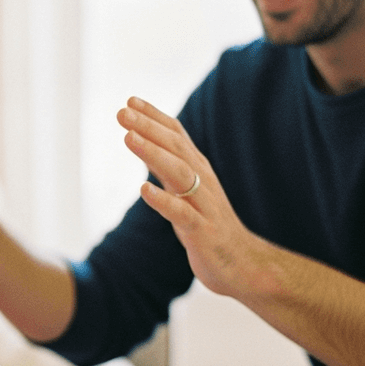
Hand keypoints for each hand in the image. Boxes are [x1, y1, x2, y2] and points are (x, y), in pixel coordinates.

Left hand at [117, 96, 267, 298]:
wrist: (243, 265)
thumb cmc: (208, 226)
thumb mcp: (186, 192)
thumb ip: (167, 168)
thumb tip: (143, 143)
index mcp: (198, 170)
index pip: (176, 136)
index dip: (154, 117)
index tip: (130, 100)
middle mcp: (202, 181)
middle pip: (175, 147)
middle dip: (148, 127)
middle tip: (121, 111)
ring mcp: (203, 205)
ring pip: (178, 173)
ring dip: (152, 154)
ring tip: (128, 138)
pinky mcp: (202, 231)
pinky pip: (182, 214)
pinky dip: (163, 200)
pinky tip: (144, 190)